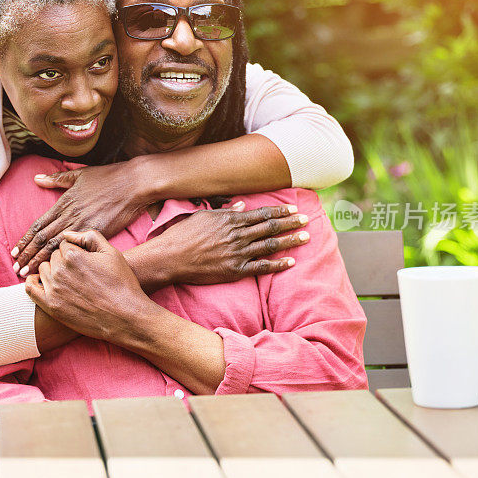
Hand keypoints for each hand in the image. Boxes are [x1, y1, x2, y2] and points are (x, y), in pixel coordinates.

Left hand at [12, 162, 146, 276]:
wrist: (134, 184)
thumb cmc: (109, 178)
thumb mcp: (80, 174)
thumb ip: (57, 179)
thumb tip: (37, 178)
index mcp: (64, 203)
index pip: (38, 225)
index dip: (25, 240)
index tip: (14, 253)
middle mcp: (71, 215)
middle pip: (43, 239)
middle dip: (28, 255)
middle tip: (16, 269)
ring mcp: (84, 225)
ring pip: (56, 247)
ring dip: (40, 261)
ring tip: (28, 274)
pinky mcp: (99, 232)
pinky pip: (77, 249)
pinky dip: (64, 262)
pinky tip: (57, 272)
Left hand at [24, 230, 148, 341]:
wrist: (125, 316)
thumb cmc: (121, 283)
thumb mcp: (111, 252)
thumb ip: (89, 236)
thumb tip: (68, 234)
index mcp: (73, 255)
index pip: (64, 244)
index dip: (76, 251)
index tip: (85, 261)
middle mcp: (60, 270)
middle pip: (53, 257)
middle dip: (64, 261)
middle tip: (80, 272)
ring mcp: (53, 289)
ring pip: (43, 270)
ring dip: (52, 271)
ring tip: (68, 279)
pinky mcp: (50, 306)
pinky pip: (30, 288)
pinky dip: (32, 281)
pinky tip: (42, 282)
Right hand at [156, 202, 309, 283]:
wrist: (170, 258)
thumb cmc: (183, 235)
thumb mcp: (203, 216)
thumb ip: (225, 211)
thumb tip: (243, 206)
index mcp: (230, 220)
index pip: (262, 214)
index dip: (280, 211)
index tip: (294, 208)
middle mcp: (237, 235)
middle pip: (270, 227)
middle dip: (291, 222)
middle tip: (307, 219)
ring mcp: (238, 253)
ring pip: (270, 245)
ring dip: (290, 241)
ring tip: (306, 237)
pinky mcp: (235, 271)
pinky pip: (262, 268)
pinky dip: (278, 264)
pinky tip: (291, 262)